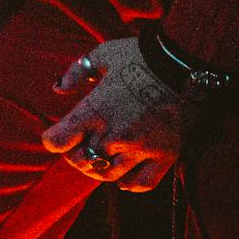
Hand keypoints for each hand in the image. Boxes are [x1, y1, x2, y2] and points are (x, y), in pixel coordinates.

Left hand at [40, 36, 185, 191]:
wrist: (185, 63)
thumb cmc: (139, 56)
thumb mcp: (101, 55)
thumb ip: (76, 72)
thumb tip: (58, 89)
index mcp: (95, 110)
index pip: (58, 141)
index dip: (53, 138)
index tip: (58, 133)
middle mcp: (115, 135)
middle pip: (81, 160)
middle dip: (74, 154)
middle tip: (80, 144)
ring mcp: (141, 148)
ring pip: (108, 175)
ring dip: (98, 168)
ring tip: (100, 156)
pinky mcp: (165, 156)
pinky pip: (141, 183)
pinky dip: (128, 183)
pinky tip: (124, 172)